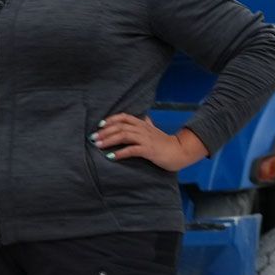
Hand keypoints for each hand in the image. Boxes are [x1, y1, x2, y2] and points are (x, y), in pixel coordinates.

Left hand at [91, 113, 206, 172]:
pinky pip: (131, 150)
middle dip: (105, 131)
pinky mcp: (148, 150)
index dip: (111, 119)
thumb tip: (145, 118)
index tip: (100, 125)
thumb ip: (149, 124)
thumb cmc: (166, 143)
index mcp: (143, 124)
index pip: (124, 117)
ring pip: (124, 135)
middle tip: (93, 138)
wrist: (180, 152)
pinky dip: (120, 153)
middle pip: (120, 126)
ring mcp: (146, 139)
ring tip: (98, 145)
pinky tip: (111, 156)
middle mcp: (143, 129)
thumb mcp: (156, 131)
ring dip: (109, 140)